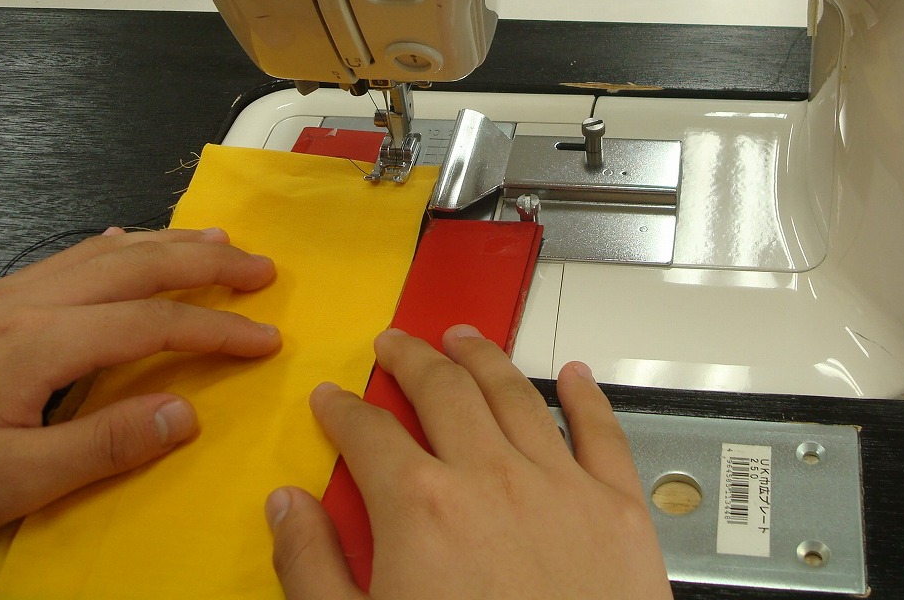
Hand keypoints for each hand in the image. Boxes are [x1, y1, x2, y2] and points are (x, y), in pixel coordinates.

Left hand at [0, 227, 279, 547]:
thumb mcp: (5, 482)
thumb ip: (101, 448)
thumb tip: (187, 414)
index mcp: (44, 343)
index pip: (155, 324)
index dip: (219, 330)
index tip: (268, 341)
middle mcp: (31, 304)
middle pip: (138, 266)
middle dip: (208, 265)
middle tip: (265, 269)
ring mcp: (3, 298)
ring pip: (103, 252)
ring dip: (168, 243)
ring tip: (216, 242)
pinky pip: (66, 256)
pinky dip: (112, 244)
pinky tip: (120, 242)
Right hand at [267, 326, 672, 599]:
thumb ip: (313, 566)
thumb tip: (285, 505)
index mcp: (419, 507)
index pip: (368, 433)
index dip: (344, 410)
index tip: (333, 399)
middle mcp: (490, 478)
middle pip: (444, 391)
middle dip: (413, 359)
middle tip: (396, 343)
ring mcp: (560, 485)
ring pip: (515, 395)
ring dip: (484, 358)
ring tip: (465, 337)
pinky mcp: (618, 508)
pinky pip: (602, 432)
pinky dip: (587, 395)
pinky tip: (574, 373)